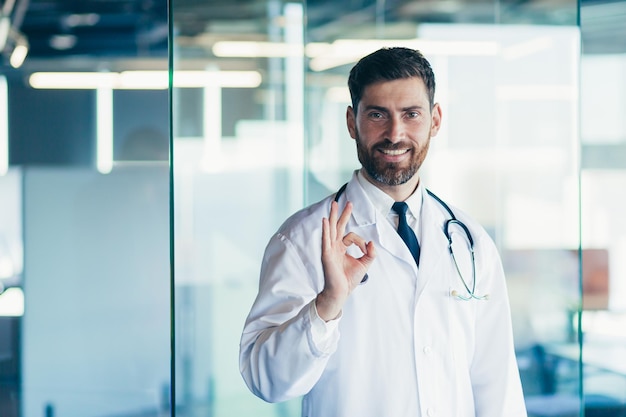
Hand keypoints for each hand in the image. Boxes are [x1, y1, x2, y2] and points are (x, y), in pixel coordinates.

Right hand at [316, 200, 375, 320]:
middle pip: (338, 226)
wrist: (341, 292)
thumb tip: (371, 242)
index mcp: (341, 248)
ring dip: (333, 216)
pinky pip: (326, 240)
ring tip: (334, 204)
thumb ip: (370, 253)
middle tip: (347, 202)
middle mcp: (334, 246)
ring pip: (331, 229)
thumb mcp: (364, 264)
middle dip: (343, 214)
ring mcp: (329, 250)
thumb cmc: (349, 280)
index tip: (365, 249)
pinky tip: (326, 220)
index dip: (360, 241)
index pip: (351, 236)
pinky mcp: (326, 255)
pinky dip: (326, 230)